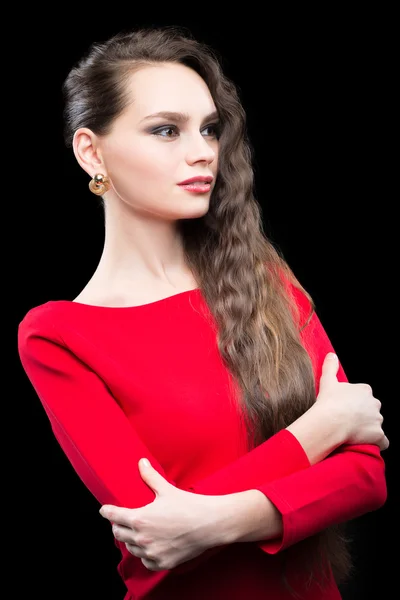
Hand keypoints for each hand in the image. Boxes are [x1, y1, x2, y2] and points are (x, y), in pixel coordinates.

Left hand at [99, 459, 225, 570]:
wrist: (210, 524)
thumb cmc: (188, 505)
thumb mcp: (166, 489)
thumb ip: (150, 477)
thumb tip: (141, 462)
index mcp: (140, 519)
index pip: (115, 516)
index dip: (107, 512)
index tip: (104, 510)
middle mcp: (142, 539)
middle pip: (119, 534)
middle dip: (117, 525)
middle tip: (120, 520)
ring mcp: (152, 553)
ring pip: (131, 548)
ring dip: (130, 540)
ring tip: (134, 533)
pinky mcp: (162, 563)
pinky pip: (145, 561)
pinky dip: (144, 554)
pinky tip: (148, 546)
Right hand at [315, 353, 388, 450]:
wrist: (330, 422)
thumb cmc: (328, 402)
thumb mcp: (327, 381)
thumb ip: (330, 367)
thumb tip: (331, 355)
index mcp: (365, 391)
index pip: (364, 397)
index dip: (354, 404)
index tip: (344, 409)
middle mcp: (375, 404)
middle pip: (372, 411)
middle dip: (364, 416)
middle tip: (348, 422)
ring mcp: (378, 420)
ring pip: (376, 425)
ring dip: (368, 430)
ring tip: (353, 434)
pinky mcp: (379, 435)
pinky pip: (382, 441)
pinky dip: (377, 443)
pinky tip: (366, 444)